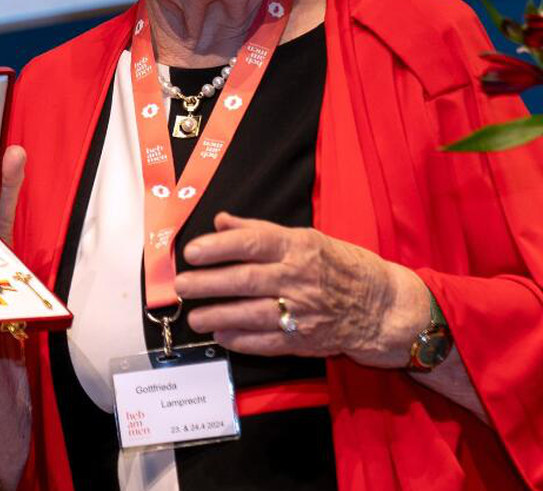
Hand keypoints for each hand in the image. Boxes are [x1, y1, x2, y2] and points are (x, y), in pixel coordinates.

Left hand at [175, 212, 430, 366]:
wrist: (381, 306)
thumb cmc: (342, 265)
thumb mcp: (308, 237)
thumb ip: (260, 230)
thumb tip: (221, 221)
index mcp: (299, 247)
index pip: (252, 243)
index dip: (219, 247)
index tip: (192, 252)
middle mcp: (299, 278)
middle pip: (246, 280)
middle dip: (209, 283)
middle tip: (182, 285)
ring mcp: (302, 311)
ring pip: (252, 314)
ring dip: (219, 315)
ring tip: (195, 317)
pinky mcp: (305, 340)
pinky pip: (267, 342)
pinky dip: (241, 340)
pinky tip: (222, 335)